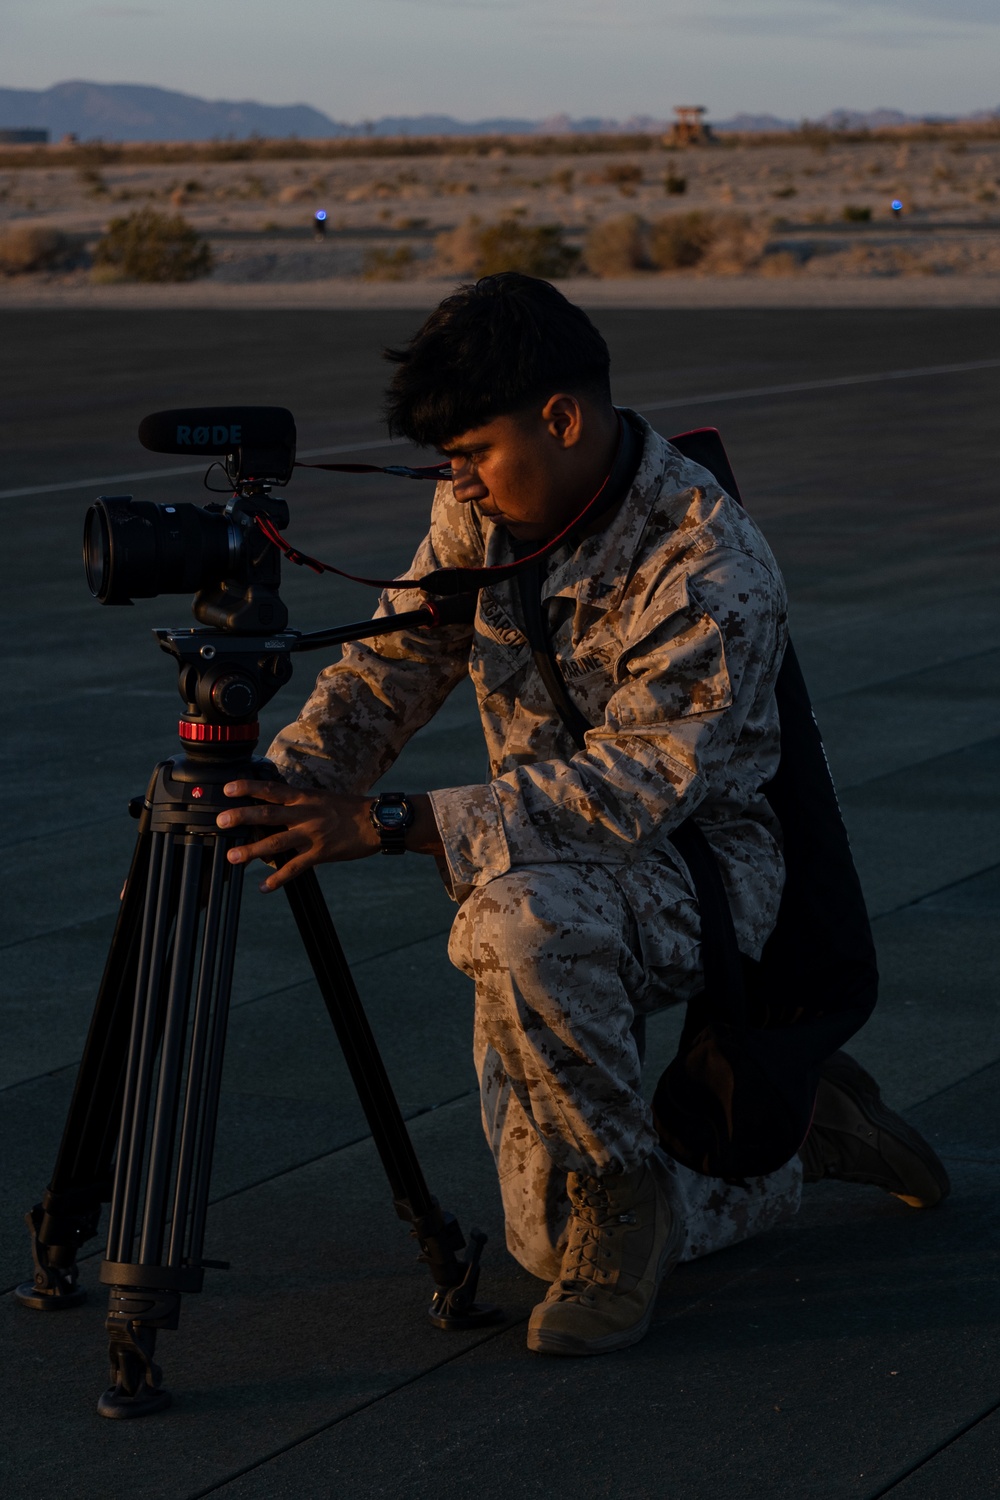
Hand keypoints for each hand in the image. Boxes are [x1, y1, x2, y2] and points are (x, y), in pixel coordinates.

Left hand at [216, 779, 378, 892]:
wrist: (376, 821)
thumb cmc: (348, 808)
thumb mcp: (321, 798)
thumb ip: (298, 802)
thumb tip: (274, 806)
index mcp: (304, 797)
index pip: (271, 789)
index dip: (248, 788)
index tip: (227, 788)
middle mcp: (305, 813)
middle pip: (268, 814)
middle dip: (242, 817)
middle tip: (221, 821)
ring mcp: (312, 834)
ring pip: (277, 842)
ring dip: (252, 850)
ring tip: (233, 856)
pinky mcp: (321, 853)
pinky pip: (295, 867)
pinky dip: (278, 878)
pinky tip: (263, 887)